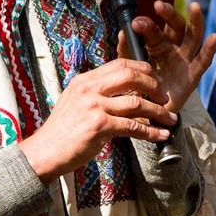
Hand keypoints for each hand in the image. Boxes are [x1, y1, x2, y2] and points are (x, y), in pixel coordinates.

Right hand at [18, 58, 177, 184]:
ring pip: (136, 103)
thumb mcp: (75, 100)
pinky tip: (161, 135)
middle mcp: (90, 88)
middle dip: (153, 84)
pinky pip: (133, 127)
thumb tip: (122, 90)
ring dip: (158, 111)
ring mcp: (94, 106)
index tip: (154, 78)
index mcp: (85, 80)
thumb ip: (96, 91)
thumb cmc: (63, 129)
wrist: (46, 151)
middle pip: (130, 75)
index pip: (119, 63)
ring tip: (170, 118)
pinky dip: (151, 132)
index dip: (141, 68)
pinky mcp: (99, 126)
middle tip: (164, 96)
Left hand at [117, 1, 215, 113]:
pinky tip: (214, 37)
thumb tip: (121, 32)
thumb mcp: (129, 67)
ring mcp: (184, 60)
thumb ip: (126, 50)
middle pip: (175, 26)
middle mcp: (172, 48)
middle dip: (169, 14)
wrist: (149, 111)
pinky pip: (203, 61)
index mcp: (156, 44)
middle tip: (160, 5)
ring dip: (195, 21)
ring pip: (193, 37)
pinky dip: (209, 49)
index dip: (146, 24)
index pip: (153, 30)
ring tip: (194, 7)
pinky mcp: (193, 75)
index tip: (136, 22)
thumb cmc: (139, 85)